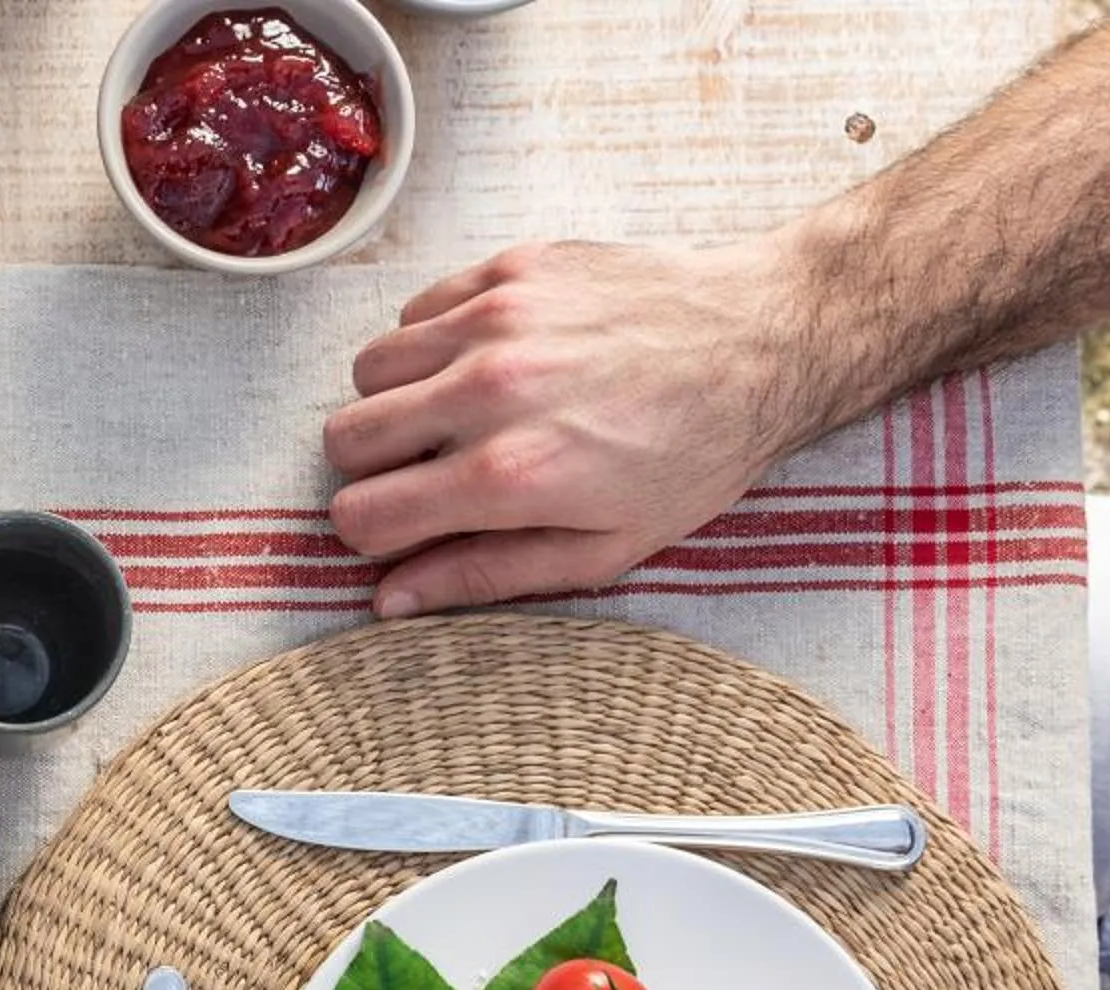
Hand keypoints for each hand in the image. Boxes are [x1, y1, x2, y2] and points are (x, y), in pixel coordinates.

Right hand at [322, 238, 823, 617]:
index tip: (406, 527)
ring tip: (453, 412)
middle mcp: (489, 392)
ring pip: (369, 369)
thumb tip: (391, 600)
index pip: (362, 514)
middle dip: (373, 468)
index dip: (374, 534)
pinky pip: (415, 310)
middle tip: (426, 471)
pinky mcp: (510, 268)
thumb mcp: (603, 550)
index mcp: (509, 475)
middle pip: (344, 438)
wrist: (765, 341)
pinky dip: (431, 342)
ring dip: (396, 400)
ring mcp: (497, 320)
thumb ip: (486, 575)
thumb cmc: (693, 456)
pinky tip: (484, 360)